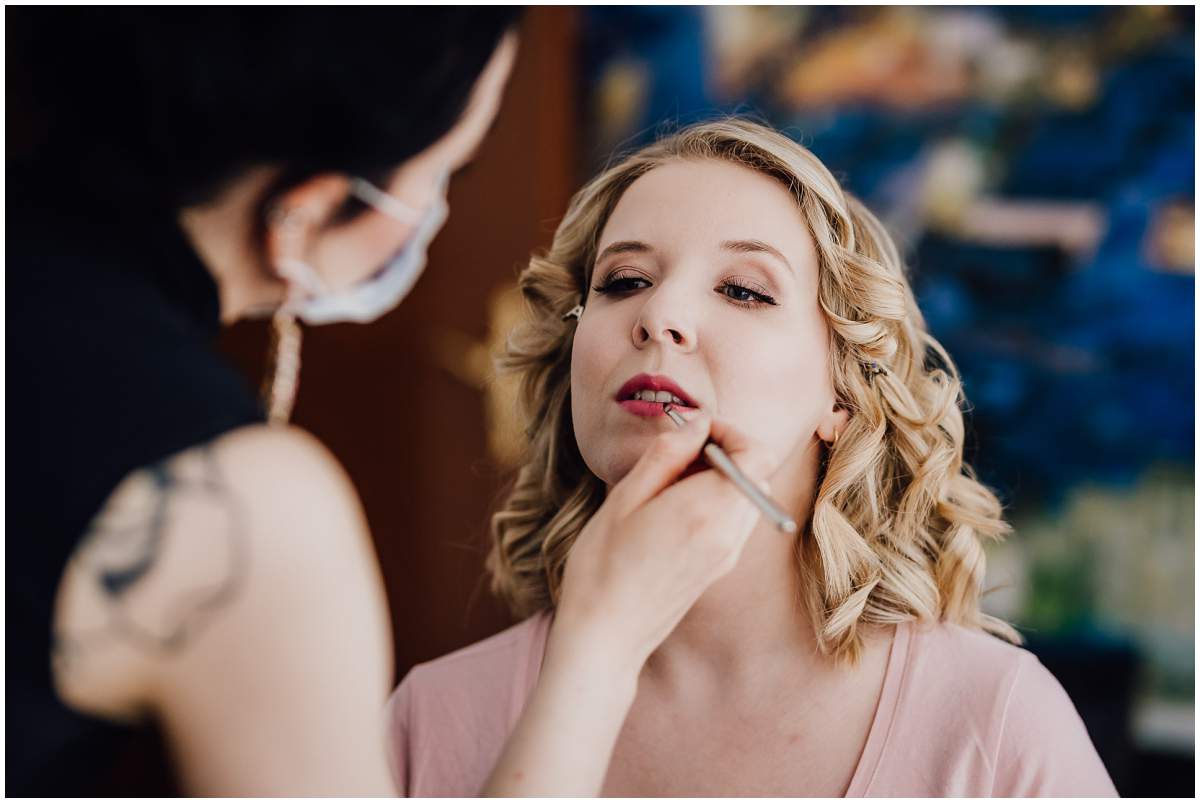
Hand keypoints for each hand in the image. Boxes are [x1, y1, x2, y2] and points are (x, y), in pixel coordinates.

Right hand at [553, 413, 777, 675]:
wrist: (606, 636)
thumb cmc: (604, 565)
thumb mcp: (625, 497)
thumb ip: (667, 454)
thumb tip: (696, 423)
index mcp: (708, 510)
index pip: (757, 454)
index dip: (730, 432)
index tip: (693, 432)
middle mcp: (729, 533)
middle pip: (756, 474)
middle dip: (724, 454)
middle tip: (676, 457)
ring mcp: (727, 554)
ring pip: (747, 497)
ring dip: (719, 480)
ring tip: (669, 486)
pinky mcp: (719, 568)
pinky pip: (733, 522)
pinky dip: (714, 505)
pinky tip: (671, 513)